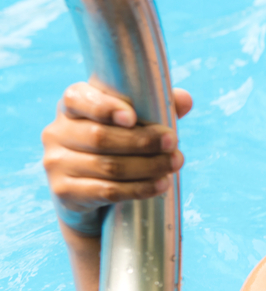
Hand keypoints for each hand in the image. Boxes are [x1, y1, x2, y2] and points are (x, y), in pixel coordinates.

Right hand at [42, 82, 190, 221]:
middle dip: (142, 141)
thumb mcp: (134, 123)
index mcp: (72, 106)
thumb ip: (156, 108)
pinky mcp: (64, 191)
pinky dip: (138, 188)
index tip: (132, 117)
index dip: (104, 107)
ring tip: (175, 164)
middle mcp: (57, 132)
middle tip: (173, 143)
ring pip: (108, 166)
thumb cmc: (117, 145)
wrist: (88, 191)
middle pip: (100, 137)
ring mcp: (56, 163)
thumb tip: (185, 99)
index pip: (78, 99)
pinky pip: (107, 191)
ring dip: (148, 166)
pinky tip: (161, 184)